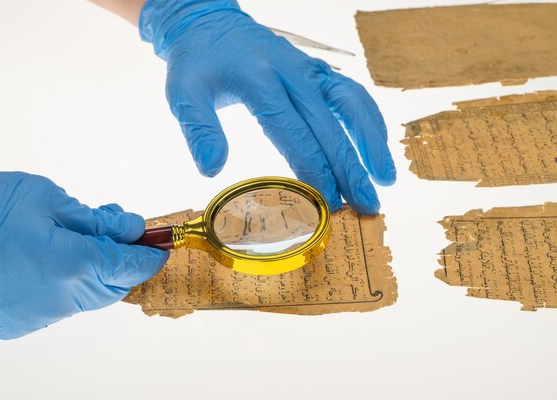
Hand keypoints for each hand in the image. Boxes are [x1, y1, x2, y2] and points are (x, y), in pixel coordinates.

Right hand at [0, 172, 167, 338]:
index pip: (132, 266)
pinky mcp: (20, 324)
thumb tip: (130, 229)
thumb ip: (96, 220)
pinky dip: (63, 286)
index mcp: (72, 264)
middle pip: (113, 285)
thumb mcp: (45, 198)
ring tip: (71, 242)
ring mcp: (39, 316)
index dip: (150, 254)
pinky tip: (43, 263)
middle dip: (121, 261)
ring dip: (91, 272)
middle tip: (115, 234)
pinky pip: (57, 305)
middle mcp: (61, 299)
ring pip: (86, 296)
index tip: (160, 245)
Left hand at [140, 0, 395, 213]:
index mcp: (259, 81)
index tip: (328, 202)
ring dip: (371, 142)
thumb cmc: (197, 63)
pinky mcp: (317, 71)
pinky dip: (369, 120)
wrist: (211, 24)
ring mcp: (309, 69)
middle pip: (329, 126)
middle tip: (366, 206)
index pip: (293, 132)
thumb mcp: (183, 93)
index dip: (314, 170)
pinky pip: (351, 94)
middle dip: (349, 170)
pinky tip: (377, 148)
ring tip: (385, 179)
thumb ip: (198, 129)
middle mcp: (292, 73)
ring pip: (352, 104)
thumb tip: (211, 169)